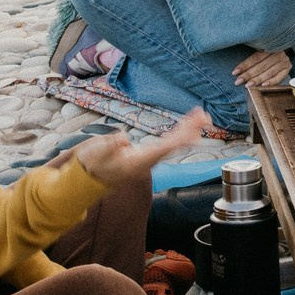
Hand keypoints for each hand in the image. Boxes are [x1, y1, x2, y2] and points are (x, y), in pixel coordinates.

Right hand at [74, 110, 209, 182]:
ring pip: (174, 144)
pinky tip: (186, 125)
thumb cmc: (92, 164)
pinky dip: (179, 133)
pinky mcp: (147, 155)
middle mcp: (148, 161)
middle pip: (175, 145)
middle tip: (205, 117)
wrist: (89, 178)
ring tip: (200, 116)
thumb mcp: (96, 153)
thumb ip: (109, 145)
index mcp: (139, 161)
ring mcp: (149, 158)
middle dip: (191, 131)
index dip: (181, 138)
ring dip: (188, 130)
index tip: (195, 130)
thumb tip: (122, 138)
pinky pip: (168, 143)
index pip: (165, 148)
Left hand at [231, 48, 292, 86]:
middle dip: (248, 75)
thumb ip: (251, 57)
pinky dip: (272, 82)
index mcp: (269, 46)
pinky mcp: (287, 69)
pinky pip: (280, 77)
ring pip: (269, 72)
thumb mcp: (259, 49)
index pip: (255, 58)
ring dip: (257, 80)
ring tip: (247, 85)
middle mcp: (278, 53)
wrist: (281, 50)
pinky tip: (263, 85)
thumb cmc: (265, 52)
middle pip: (261, 66)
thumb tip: (236, 69)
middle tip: (238, 81)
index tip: (235, 72)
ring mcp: (284, 61)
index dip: (245, 65)